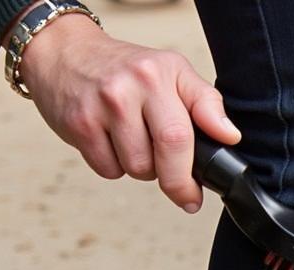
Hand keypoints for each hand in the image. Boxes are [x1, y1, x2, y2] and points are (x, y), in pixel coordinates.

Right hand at [17, 14, 240, 209]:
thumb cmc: (126, 69)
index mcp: (160, 74)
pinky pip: (108, 170)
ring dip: (142, 169)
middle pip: (163, 159)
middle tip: (178, 188)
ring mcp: (101, 105)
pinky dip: (114, 166)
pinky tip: (110, 141)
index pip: (183, 135)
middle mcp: (130, 87)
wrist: (63, 51)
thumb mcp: (172, 72)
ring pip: (137, 169)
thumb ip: (205, 103)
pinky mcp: (77, 123)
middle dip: (175, 183)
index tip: (196, 193)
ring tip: (135, 142)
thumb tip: (230, 135)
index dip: (192, 174)